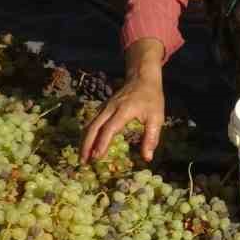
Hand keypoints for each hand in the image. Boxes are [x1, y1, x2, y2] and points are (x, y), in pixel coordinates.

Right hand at [80, 41, 164, 163]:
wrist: (142, 78)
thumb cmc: (151, 98)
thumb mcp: (157, 117)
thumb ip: (151, 137)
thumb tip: (147, 158)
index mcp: (123, 110)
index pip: (109, 128)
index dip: (102, 143)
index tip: (96, 157)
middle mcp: (110, 108)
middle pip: (93, 127)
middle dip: (86, 145)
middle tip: (84, 162)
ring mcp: (104, 107)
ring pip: (89, 125)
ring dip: (84, 141)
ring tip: (83, 157)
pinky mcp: (102, 108)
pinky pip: (91, 122)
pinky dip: (87, 134)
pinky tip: (87, 144)